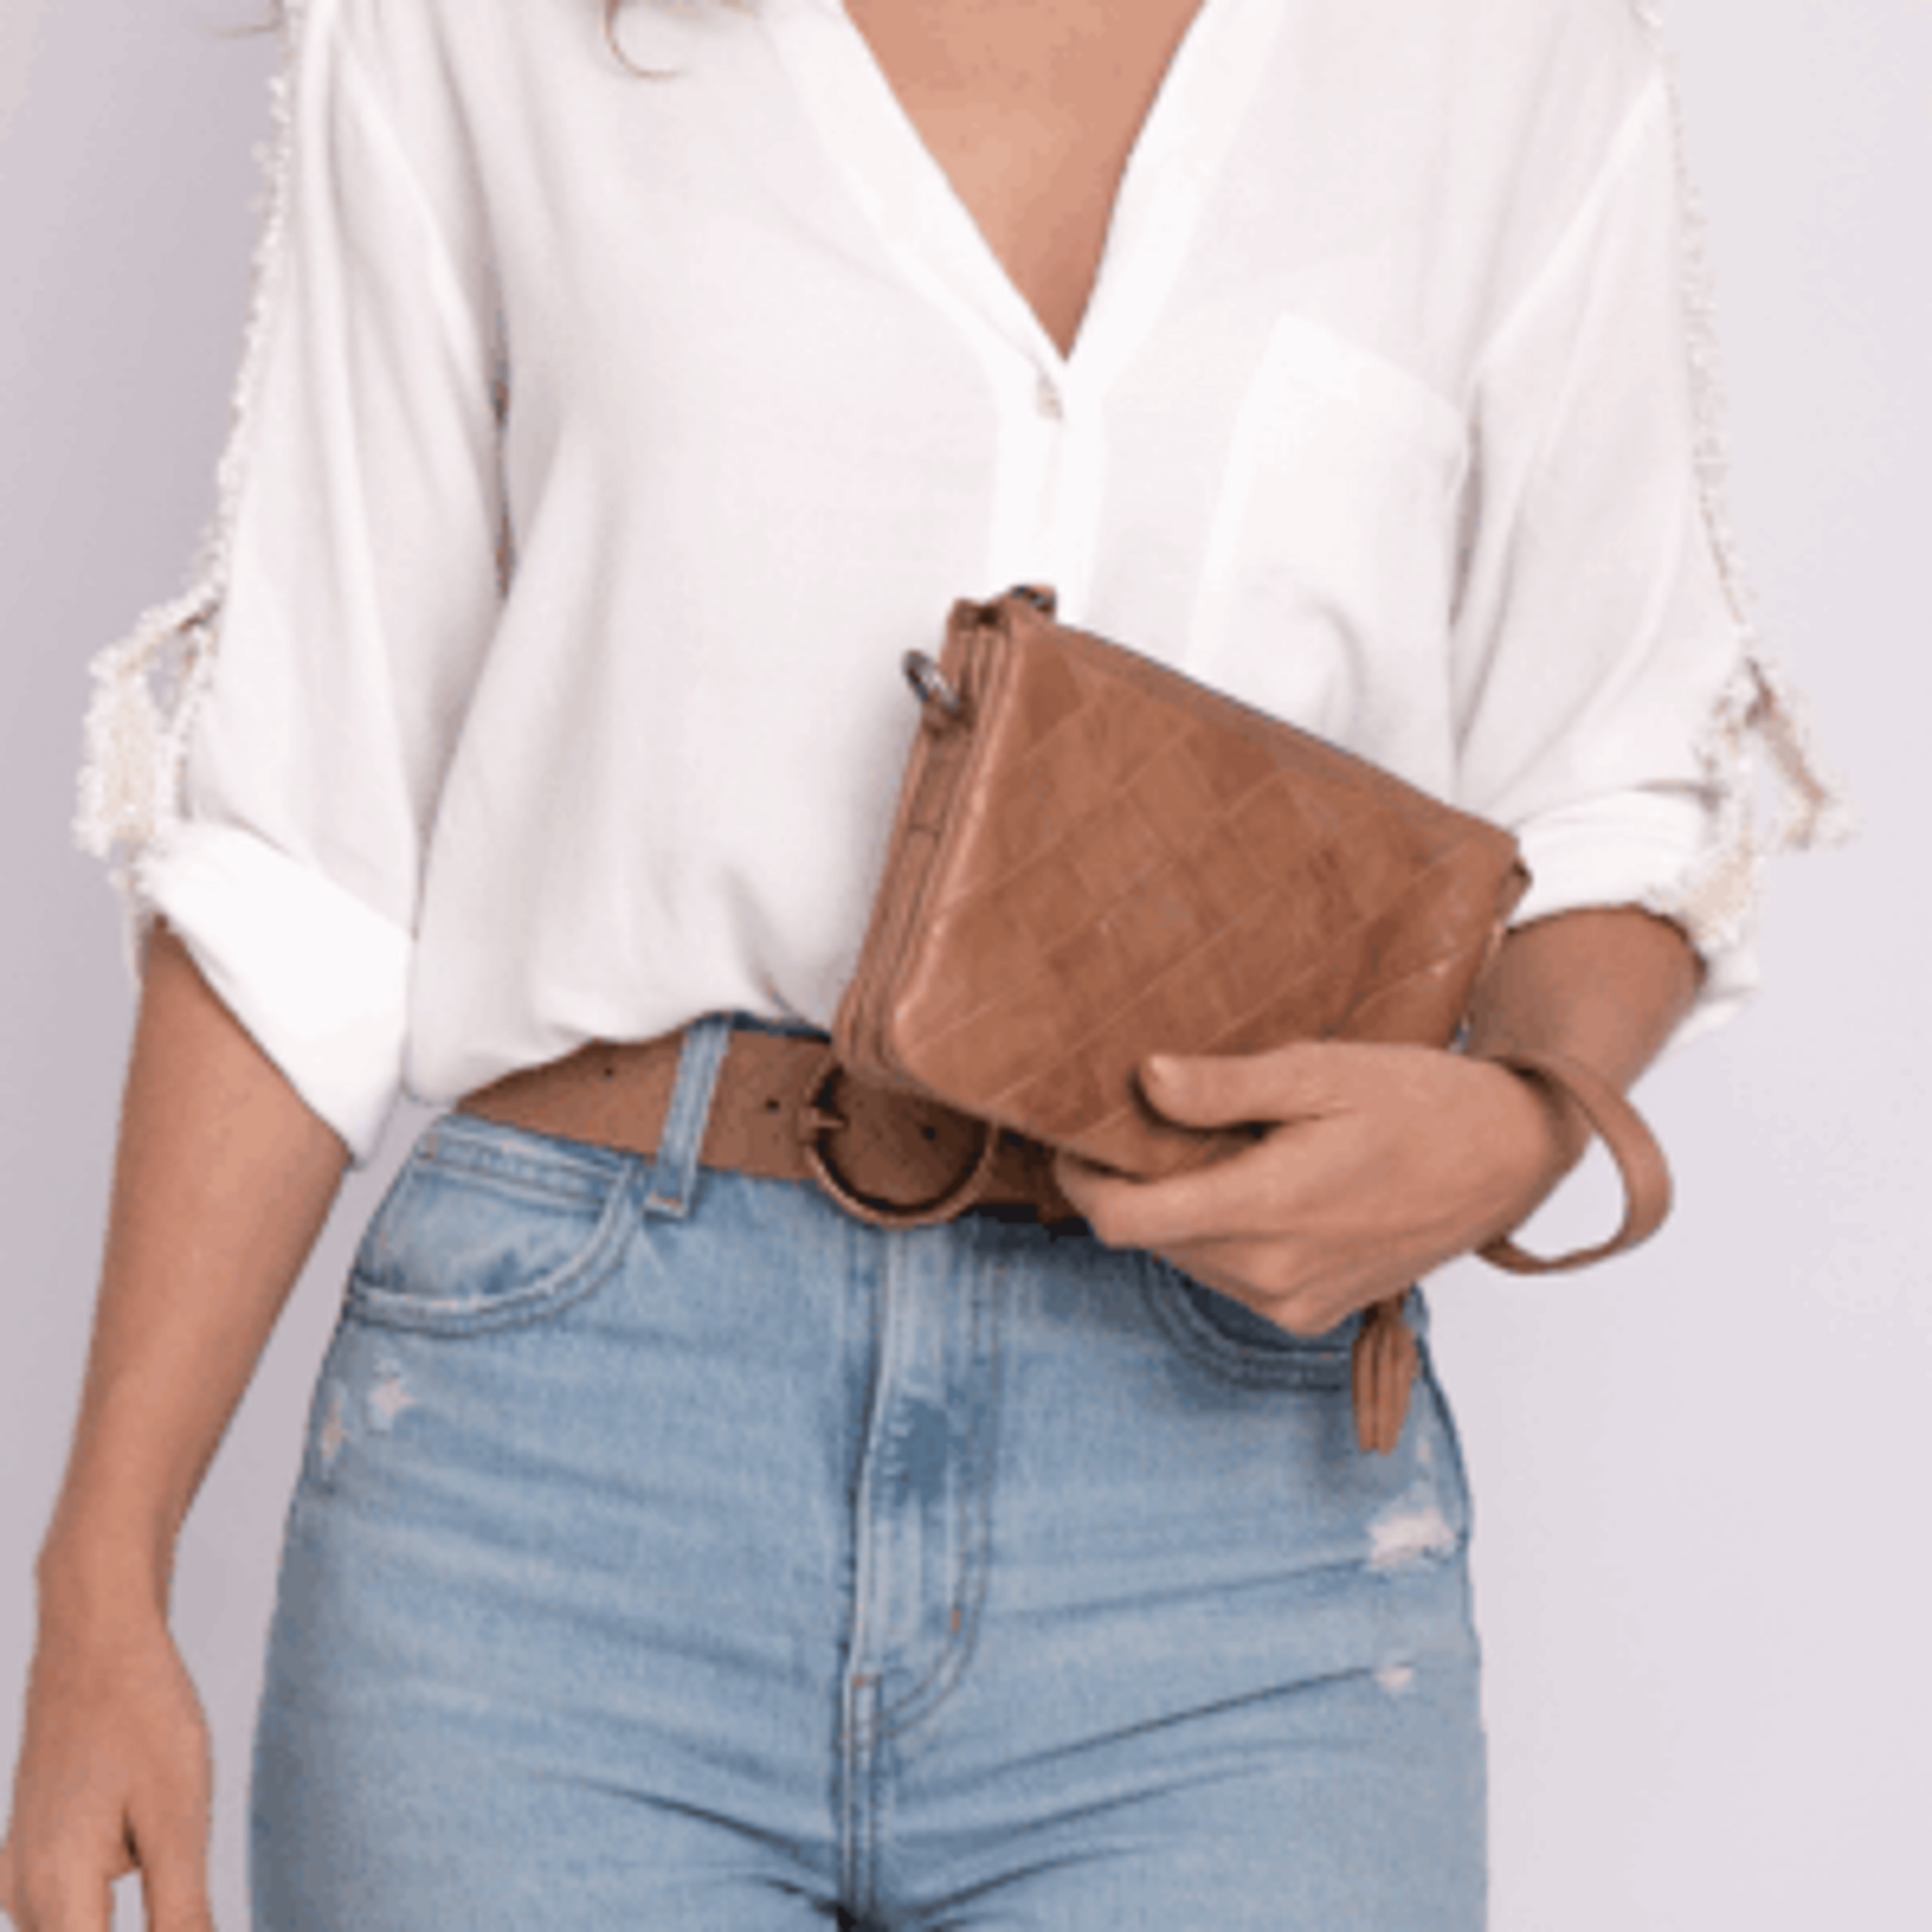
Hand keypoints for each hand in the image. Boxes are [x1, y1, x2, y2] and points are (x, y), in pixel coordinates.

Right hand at [0, 1592, 214, 1931]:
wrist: (96, 1643)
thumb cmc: (143, 1719)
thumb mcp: (177, 1820)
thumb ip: (180, 1913)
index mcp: (55, 1898)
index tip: (188, 1925)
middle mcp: (24, 1898)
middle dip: (154, 1927)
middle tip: (188, 1904)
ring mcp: (24, 1878)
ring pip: (82, 1928)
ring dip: (142, 1916)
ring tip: (178, 1875)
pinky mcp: (41, 1858)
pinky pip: (78, 1908)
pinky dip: (115, 1908)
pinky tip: (160, 1874)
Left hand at [1053, 1040, 1578, 1336]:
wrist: (1505, 1158)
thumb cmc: (1419, 1101)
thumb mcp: (1320, 1072)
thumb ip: (1226, 1085)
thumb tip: (1145, 1080)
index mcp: (1269, 1210)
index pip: (1126, 1221)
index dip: (1084, 1181)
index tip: (1078, 1140)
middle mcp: (1273, 1273)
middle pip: (1152, 1237)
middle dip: (1137, 1185)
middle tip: (1155, 1123)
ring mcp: (1293, 1302)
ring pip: (1189, 1257)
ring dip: (1182, 1210)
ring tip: (1221, 1148)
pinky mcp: (1312, 1313)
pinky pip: (1231, 1276)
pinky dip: (1223, 1234)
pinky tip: (1258, 1184)